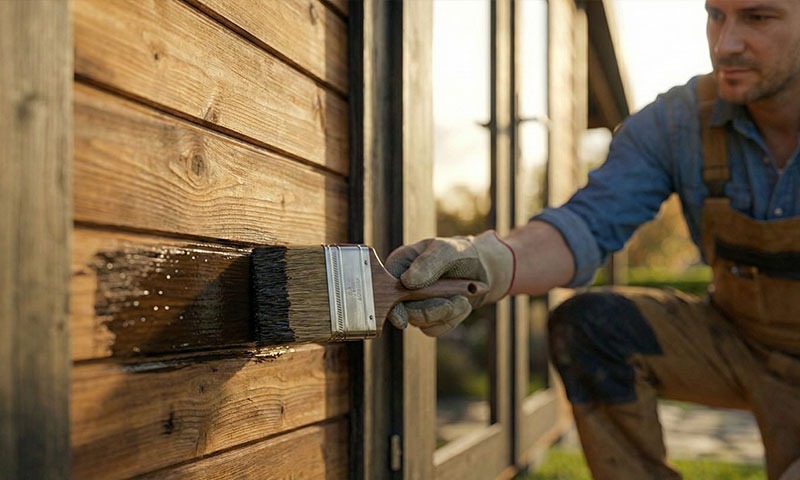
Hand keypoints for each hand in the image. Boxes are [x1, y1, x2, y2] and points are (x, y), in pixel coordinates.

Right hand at [383, 230, 514, 335]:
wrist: (481, 269)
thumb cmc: (460, 254)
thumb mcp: (446, 250)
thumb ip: (428, 263)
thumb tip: (407, 282)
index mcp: (399, 265)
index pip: (386, 289)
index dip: (393, 307)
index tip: (402, 319)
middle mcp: (402, 286)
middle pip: (405, 311)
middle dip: (431, 310)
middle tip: (453, 302)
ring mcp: (414, 304)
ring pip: (421, 322)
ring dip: (445, 314)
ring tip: (463, 299)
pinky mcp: (428, 317)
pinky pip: (435, 329)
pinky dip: (452, 320)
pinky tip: (462, 305)